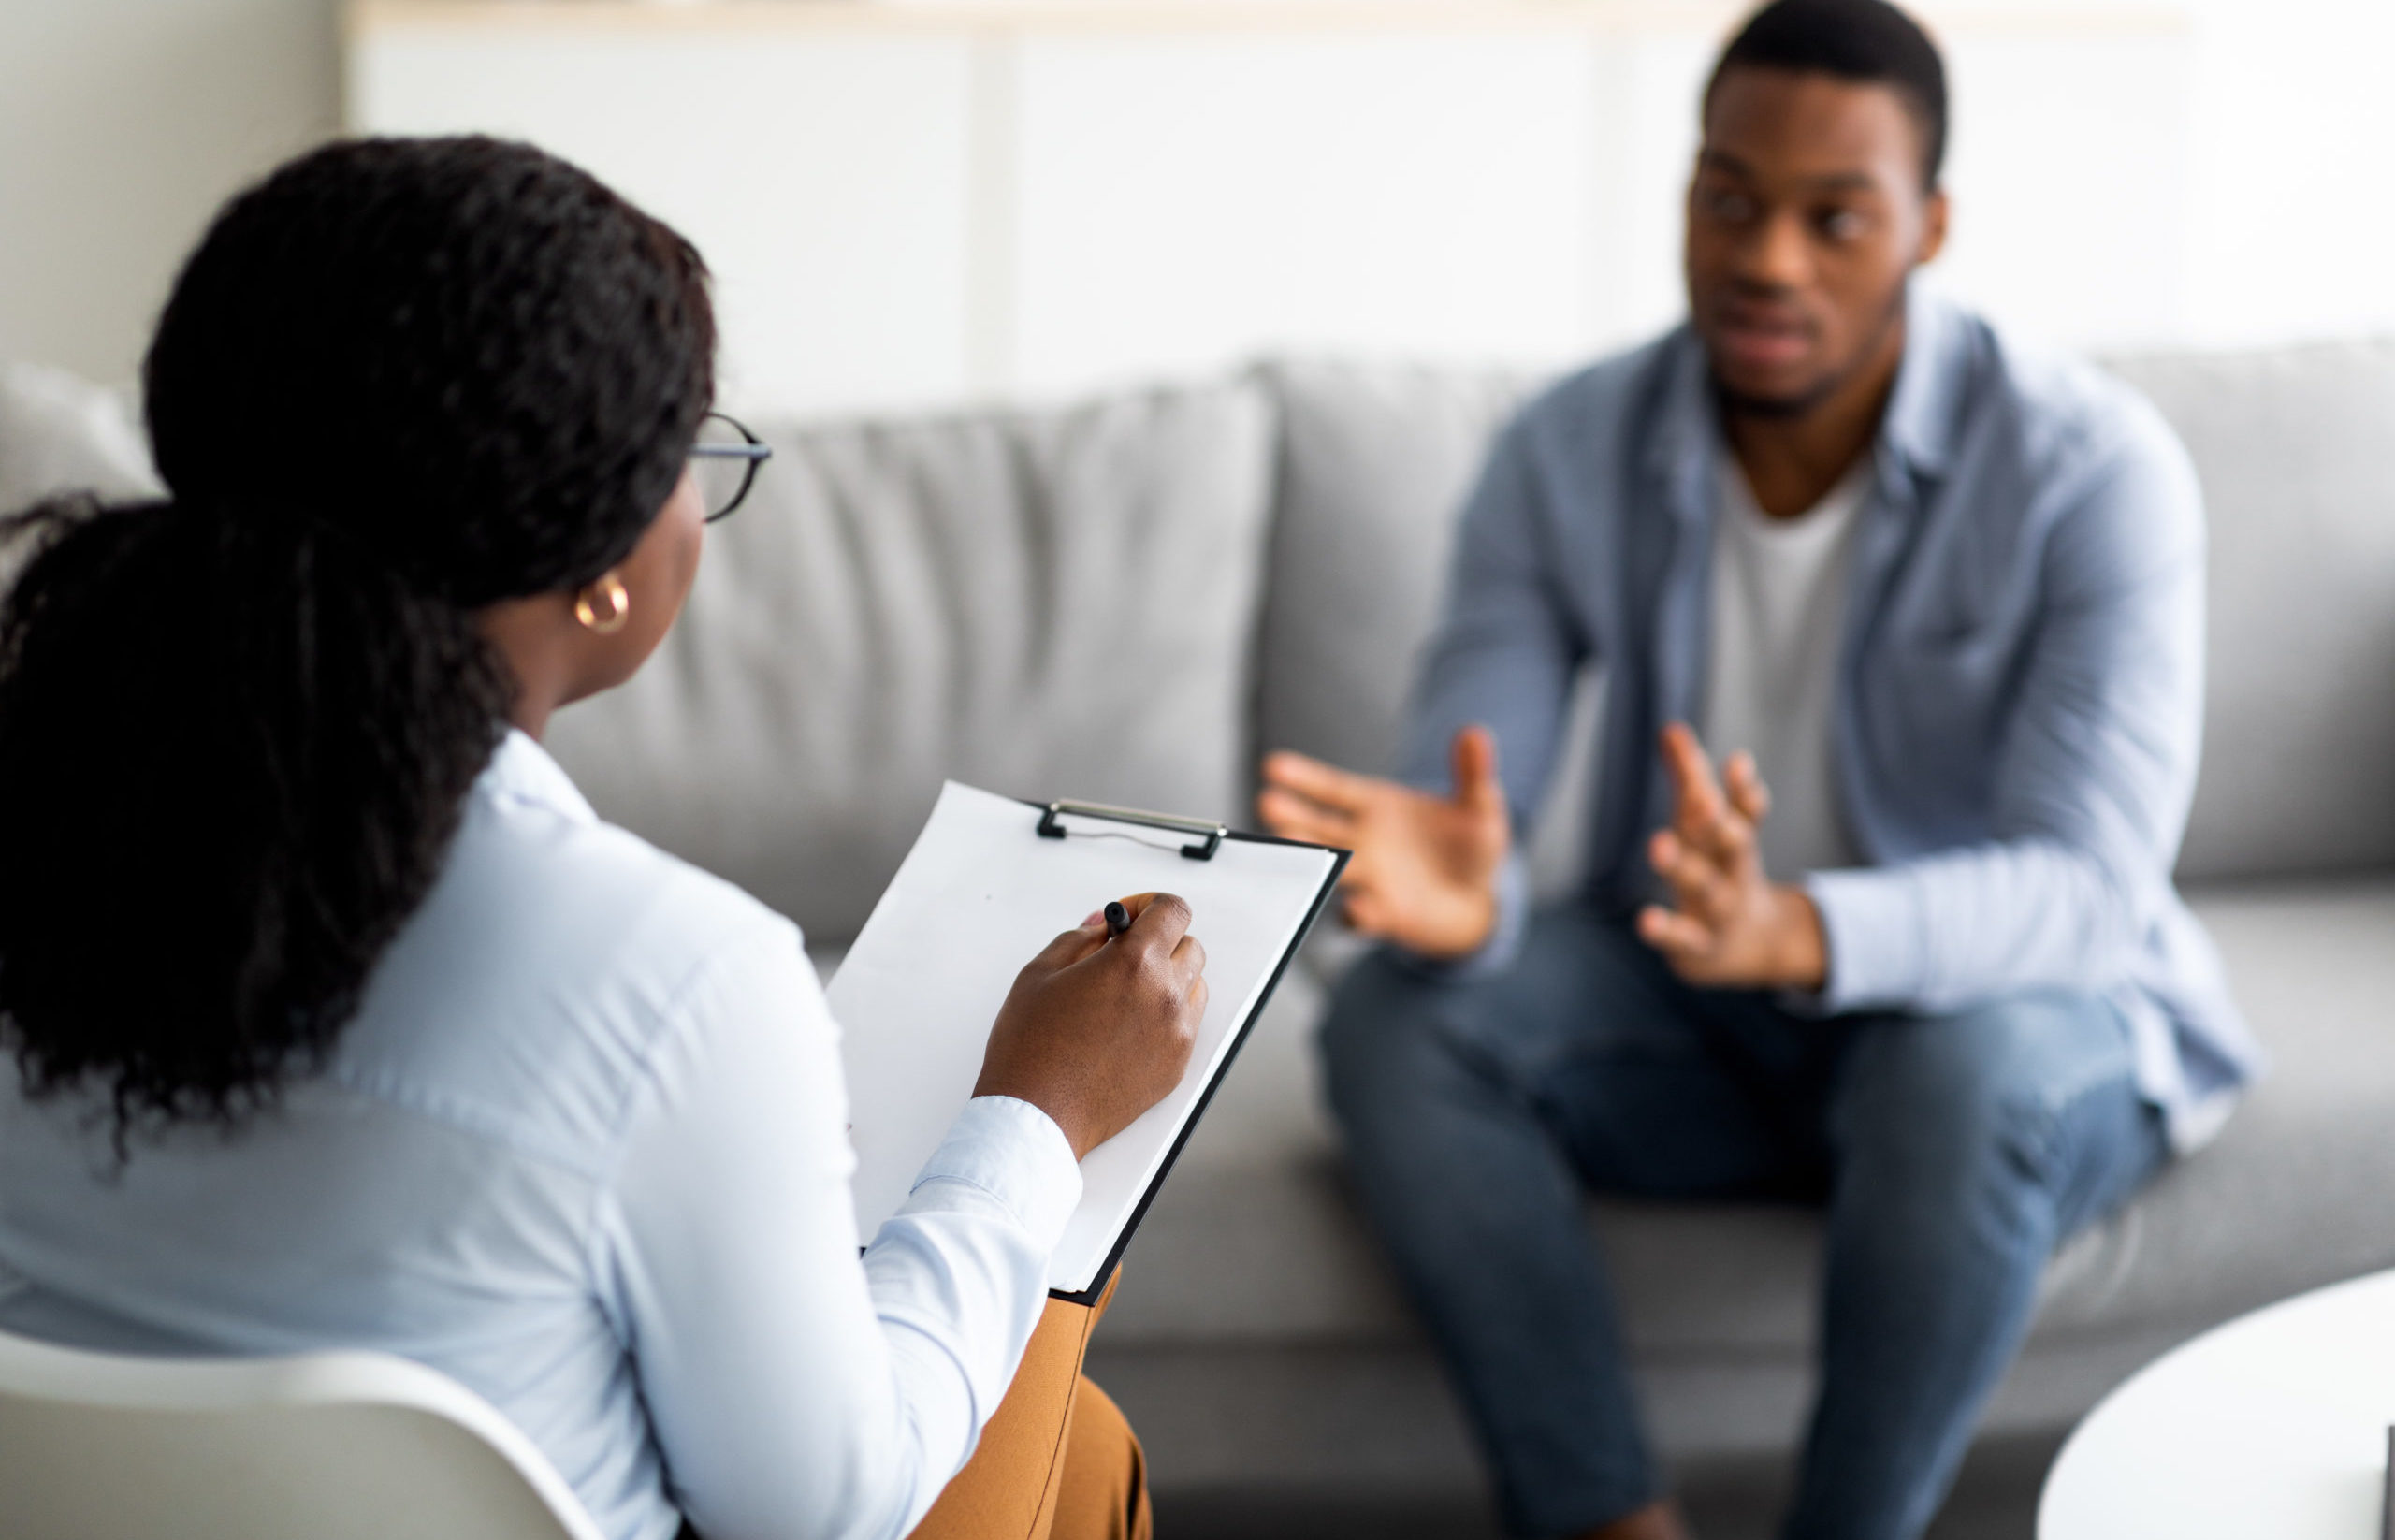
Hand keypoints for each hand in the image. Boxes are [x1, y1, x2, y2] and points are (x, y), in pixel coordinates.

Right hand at [975, 893, 1207, 1158]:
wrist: (1037, 1115)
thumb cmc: (1030, 1049)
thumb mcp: (1040, 974)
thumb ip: (1079, 939)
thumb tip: (1102, 927)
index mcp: (1134, 963)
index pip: (1173, 910)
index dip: (1150, 905)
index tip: (1128, 919)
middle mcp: (1165, 995)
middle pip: (1189, 946)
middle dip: (1158, 943)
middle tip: (1122, 956)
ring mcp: (1176, 1033)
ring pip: (1193, 986)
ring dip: (1167, 978)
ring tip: (1124, 995)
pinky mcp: (1177, 1065)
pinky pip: (1186, 1024)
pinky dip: (1166, 1015)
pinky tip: (1127, 1026)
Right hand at [1255, 727, 1510, 959]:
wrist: (1479, 901)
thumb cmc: (1470, 847)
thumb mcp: (1479, 807)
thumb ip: (1474, 773)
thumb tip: (1475, 732)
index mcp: (1376, 808)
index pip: (1333, 790)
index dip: (1304, 778)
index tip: (1273, 766)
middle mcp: (1362, 842)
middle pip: (1318, 828)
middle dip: (1292, 817)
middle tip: (1267, 803)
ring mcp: (1369, 880)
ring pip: (1330, 868)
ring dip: (1310, 860)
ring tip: (1289, 846)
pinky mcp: (1384, 915)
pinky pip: (1362, 917)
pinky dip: (1358, 914)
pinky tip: (1358, 908)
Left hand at [1636, 723, 1826, 990]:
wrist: (1753, 945)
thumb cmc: (1720, 870)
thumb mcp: (1706, 826)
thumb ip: (1691, 778)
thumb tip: (1671, 727)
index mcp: (1733, 840)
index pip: (1740, 810)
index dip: (1741, 789)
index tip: (1739, 763)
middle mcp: (1731, 872)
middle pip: (1730, 845)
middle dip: (1717, 823)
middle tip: (1702, 800)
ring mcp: (1718, 910)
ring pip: (1705, 889)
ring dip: (1684, 868)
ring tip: (1658, 844)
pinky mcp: (1699, 946)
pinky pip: (1684, 938)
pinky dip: (1667, 931)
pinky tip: (1645, 920)